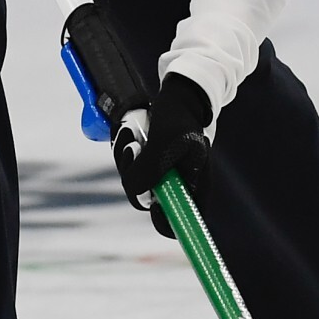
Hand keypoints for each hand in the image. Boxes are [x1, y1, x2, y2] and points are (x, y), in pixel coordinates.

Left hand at [114, 73, 212, 226]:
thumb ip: (150, 171)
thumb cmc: (177, 119)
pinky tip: (131, 134)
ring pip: (134, 184)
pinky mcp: (148, 165)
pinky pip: (128, 168)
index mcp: (194, 186)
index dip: (165, 221)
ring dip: (126, 159)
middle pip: (147, 202)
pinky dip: (125, 152)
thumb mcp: (165, 144)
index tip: (153, 204)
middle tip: (136, 150)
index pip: (183, 222)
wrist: (175, 96)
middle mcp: (177, 186)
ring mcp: (161, 176)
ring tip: (133, 135)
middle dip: (135, 177)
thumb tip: (138, 194)